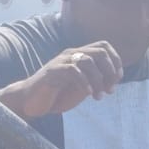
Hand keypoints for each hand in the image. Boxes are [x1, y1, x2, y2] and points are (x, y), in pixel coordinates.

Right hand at [0, 42, 123, 118]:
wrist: (31, 102)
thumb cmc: (56, 95)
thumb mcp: (80, 87)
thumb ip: (94, 81)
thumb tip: (113, 80)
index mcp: (79, 56)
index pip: (104, 46)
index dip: (115, 61)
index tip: (117, 80)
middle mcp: (71, 55)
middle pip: (99, 52)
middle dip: (110, 71)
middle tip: (110, 90)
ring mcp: (61, 61)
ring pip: (88, 61)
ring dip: (98, 80)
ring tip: (98, 96)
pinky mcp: (52, 71)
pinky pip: (73, 71)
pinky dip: (84, 82)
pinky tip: (88, 93)